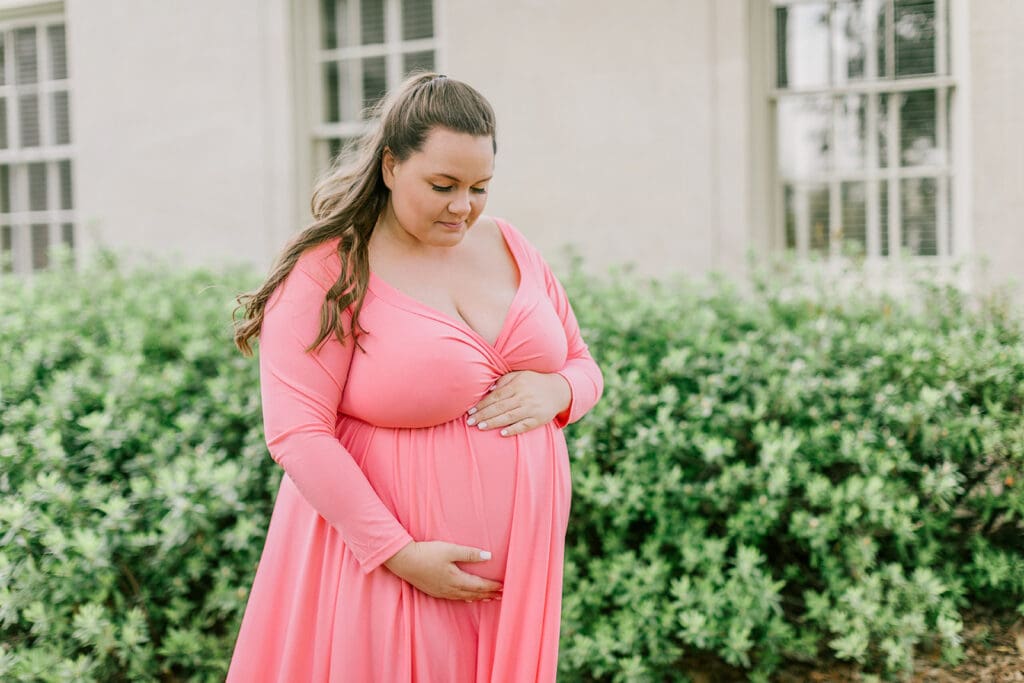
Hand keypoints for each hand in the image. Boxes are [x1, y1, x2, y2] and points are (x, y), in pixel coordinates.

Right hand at [383, 541, 502, 601]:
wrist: (404, 561)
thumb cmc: (427, 553)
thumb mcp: (450, 549)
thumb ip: (469, 553)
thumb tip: (488, 556)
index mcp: (456, 579)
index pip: (479, 585)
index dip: (492, 586)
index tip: (503, 587)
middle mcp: (450, 589)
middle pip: (474, 594)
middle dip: (488, 594)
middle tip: (501, 595)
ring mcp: (441, 591)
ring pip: (464, 597)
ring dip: (478, 597)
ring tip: (488, 598)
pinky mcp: (434, 591)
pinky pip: (454, 597)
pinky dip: (465, 598)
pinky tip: (467, 597)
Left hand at [466, 371, 570, 436]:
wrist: (559, 390)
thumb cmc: (534, 381)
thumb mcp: (520, 375)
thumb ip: (504, 381)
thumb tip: (489, 389)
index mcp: (517, 385)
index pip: (496, 396)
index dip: (483, 404)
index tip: (470, 411)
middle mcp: (524, 397)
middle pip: (500, 407)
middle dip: (483, 415)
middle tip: (470, 422)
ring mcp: (532, 409)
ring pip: (509, 417)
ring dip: (493, 423)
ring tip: (480, 427)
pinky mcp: (539, 419)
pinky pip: (524, 426)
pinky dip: (513, 430)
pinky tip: (502, 434)